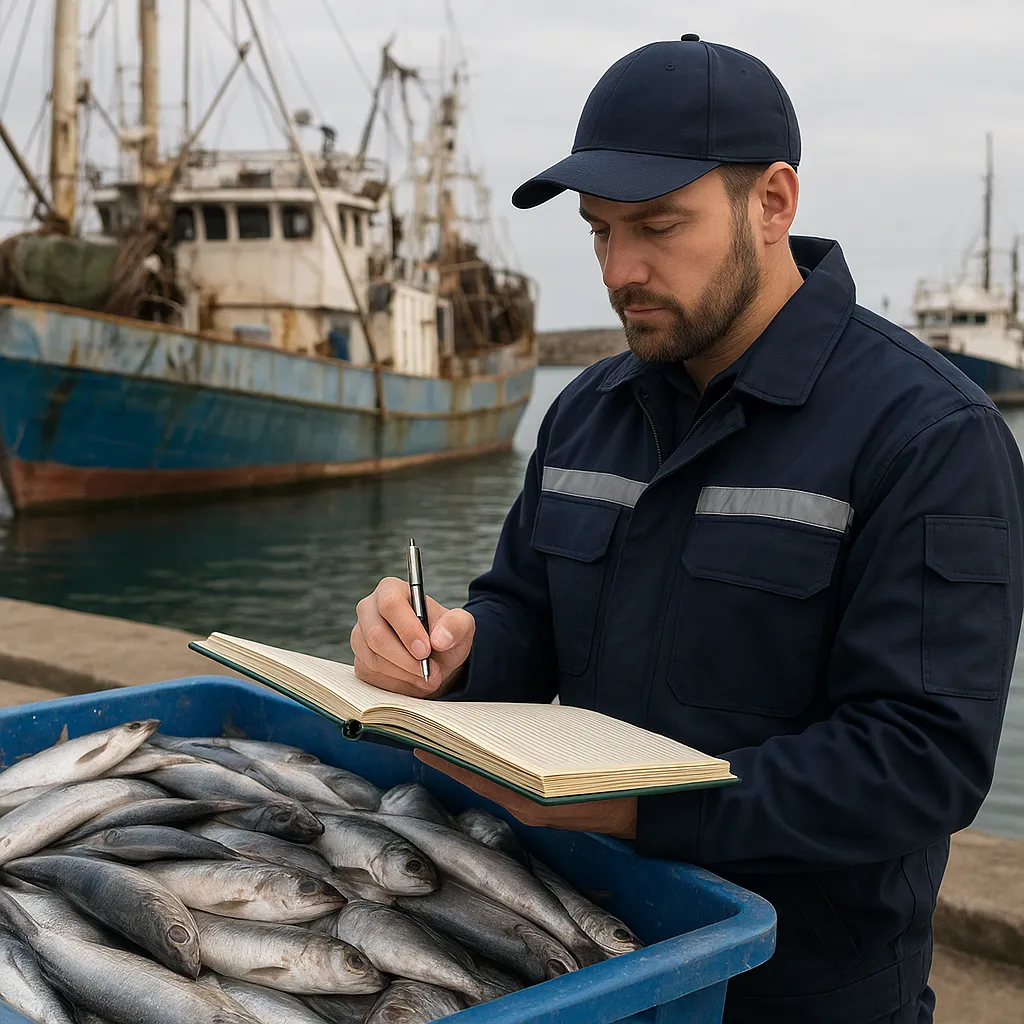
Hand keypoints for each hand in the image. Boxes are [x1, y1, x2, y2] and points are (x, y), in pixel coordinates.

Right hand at [351, 577, 474, 696]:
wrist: (436, 657)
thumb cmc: (443, 634)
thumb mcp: (461, 625)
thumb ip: (456, 626)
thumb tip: (440, 639)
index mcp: (391, 590)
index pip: (390, 604)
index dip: (407, 629)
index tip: (425, 650)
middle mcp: (369, 610)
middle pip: (376, 635)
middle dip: (406, 659)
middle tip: (431, 672)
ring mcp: (360, 636)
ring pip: (374, 659)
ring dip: (405, 674)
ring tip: (429, 678)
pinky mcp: (359, 660)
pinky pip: (372, 676)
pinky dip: (397, 684)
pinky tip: (414, 681)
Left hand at [414, 751, 636, 839]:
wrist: (644, 811)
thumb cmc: (615, 787)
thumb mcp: (576, 771)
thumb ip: (540, 762)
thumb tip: (504, 739)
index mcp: (530, 801)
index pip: (477, 777)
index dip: (447, 760)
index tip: (420, 744)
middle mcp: (525, 807)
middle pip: (479, 778)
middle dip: (453, 758)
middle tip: (427, 735)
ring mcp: (532, 809)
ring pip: (491, 781)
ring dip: (470, 762)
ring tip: (448, 738)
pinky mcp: (541, 808)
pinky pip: (507, 786)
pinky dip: (492, 769)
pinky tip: (486, 751)